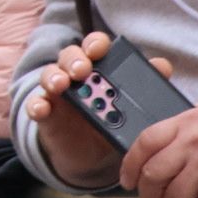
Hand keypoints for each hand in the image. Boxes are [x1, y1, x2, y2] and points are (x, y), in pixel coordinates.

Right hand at [24, 32, 172, 188]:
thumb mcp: (128, 105)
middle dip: (75, 60)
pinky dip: (36, 104)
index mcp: (97, 67)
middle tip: (83, 71)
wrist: (90, 154)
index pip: (94, 46)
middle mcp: (74, 74)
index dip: (96, 44)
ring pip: (49, 75)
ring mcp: (56, 93)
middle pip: (69, 56)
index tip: (100, 51)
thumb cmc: (111, 119)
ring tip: (61, 86)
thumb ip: (143, 85)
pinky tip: (42, 108)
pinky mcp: (45, 113)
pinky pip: (35, 104)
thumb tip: (162, 65)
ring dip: (53, 76)